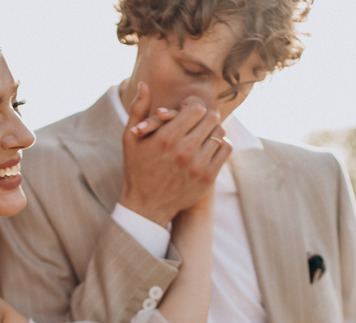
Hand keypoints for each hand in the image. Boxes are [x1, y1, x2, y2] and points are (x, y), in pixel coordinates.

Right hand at [119, 82, 231, 227]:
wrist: (146, 205)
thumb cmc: (136, 168)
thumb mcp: (130, 139)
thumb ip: (138, 109)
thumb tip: (144, 84)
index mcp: (166, 139)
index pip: (196, 109)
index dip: (193, 105)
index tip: (186, 110)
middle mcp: (184, 152)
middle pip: (211, 118)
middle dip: (204, 116)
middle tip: (197, 120)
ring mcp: (198, 166)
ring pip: (220, 133)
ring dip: (212, 130)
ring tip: (202, 133)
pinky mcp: (207, 178)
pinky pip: (225, 150)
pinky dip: (220, 144)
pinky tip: (208, 146)